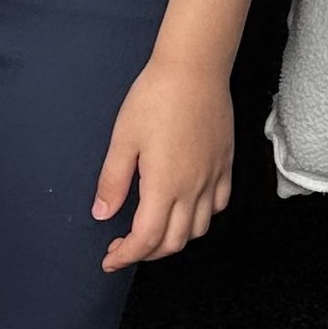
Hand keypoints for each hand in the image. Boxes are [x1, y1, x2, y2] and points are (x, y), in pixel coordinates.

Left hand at [93, 54, 234, 268]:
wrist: (194, 69)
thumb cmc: (155, 98)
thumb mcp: (122, 139)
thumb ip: (112, 181)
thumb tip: (103, 214)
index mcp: (164, 186)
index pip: (146, 239)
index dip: (126, 255)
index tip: (110, 259)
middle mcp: (193, 189)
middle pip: (174, 242)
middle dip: (147, 254)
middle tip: (125, 248)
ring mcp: (213, 178)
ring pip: (199, 229)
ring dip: (174, 240)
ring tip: (153, 232)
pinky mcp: (225, 165)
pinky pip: (218, 205)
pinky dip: (201, 218)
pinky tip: (186, 209)